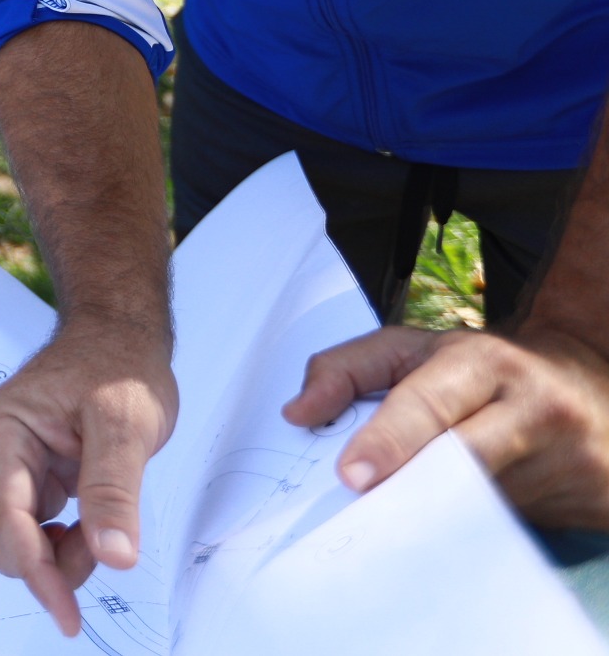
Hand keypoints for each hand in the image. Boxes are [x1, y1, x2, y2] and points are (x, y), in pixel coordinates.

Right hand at [0, 315, 176, 637]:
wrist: (119, 338)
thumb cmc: (118, 365)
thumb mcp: (126, 424)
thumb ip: (115, 490)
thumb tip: (114, 556)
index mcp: (0, 433)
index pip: (6, 520)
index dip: (37, 573)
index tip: (69, 616)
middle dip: (48, 565)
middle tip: (104, 548)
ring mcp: (6, 467)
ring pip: (14, 542)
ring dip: (57, 556)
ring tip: (104, 526)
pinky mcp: (26, 479)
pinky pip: (32, 531)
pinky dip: (62, 544)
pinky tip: (93, 522)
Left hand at [284, 324, 608, 525]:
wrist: (588, 385)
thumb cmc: (483, 369)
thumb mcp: (414, 349)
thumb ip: (346, 369)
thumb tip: (298, 413)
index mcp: (486, 361)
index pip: (429, 403)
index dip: (387, 440)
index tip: (351, 476)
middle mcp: (534, 407)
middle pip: (462, 460)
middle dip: (409, 487)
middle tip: (366, 509)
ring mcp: (572, 457)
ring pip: (485, 502)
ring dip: (440, 511)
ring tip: (412, 509)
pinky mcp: (595, 498)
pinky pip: (520, 528)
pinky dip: (479, 529)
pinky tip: (460, 524)